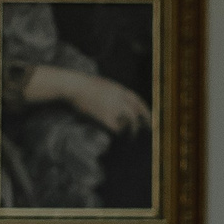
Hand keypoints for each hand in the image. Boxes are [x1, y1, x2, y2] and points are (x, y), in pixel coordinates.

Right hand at [26, 67, 148, 132]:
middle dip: (145, 123)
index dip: (145, 110)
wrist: (72, 86)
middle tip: (150, 131)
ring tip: (131, 138)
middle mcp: (120, 98)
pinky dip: (117, 132)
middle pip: (137, 114)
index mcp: (118, 88)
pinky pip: (117, 129)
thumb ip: (113, 93)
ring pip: (130, 123)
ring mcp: (114, 108)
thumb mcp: (101, 85)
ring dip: (131, 131)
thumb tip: (122, 105)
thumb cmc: (81, 86)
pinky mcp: (107, 118)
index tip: (150, 119)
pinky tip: (113, 132)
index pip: (137, 100)